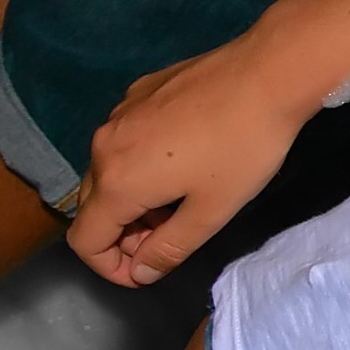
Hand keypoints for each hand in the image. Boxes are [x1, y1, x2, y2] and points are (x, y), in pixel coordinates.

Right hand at [66, 35, 335, 285]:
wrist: (265, 75)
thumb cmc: (243, 150)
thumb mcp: (211, 212)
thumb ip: (168, 248)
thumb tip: (139, 273)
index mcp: (116, 182)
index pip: (84, 241)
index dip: (109, 267)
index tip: (146, 270)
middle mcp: (103, 147)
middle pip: (94, 207)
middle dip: (126, 234)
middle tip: (173, 236)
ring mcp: (118, 114)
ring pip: (109, 172)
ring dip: (136, 200)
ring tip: (185, 200)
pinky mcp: (137, 93)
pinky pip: (125, 141)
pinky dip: (142, 165)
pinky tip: (186, 160)